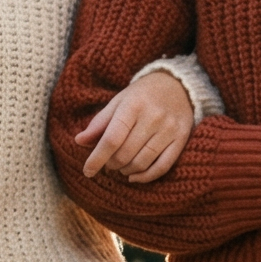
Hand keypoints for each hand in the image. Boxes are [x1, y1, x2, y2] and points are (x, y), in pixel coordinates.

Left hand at [76, 70, 195, 181]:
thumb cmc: (142, 95)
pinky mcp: (181, 138)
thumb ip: (99, 123)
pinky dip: (146, 176)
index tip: (87, 171)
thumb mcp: (118, 102)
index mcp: (133, 105)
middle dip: (111, 164)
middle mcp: (153, 117)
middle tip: (108, 163)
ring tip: (121, 167)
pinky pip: (163, 166)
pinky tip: (135, 176)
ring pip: (142, 162)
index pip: (112, 139)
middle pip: (126, 154)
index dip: (97, 158)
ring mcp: (169, 129)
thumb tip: (79, 141)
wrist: (178, 85)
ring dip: (126, 170)